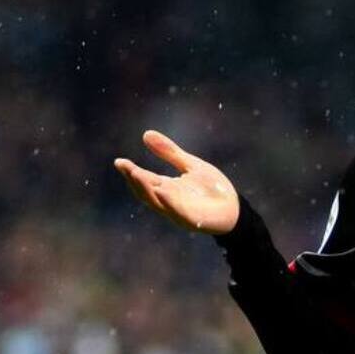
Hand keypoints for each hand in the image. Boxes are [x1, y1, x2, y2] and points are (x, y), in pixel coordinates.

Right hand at [113, 130, 239, 233]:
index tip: (120, 161)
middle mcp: (168, 200)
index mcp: (166, 187)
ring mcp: (179, 212)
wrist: (235, 208)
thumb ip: (169, 152)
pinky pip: (178, 212)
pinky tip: (163, 190)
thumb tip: (146, 133)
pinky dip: (170, 202)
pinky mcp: (193, 220)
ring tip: (137, 174)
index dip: (131, 171)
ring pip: (158, 202)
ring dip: (147, 189)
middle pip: (146, 191)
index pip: (145, 179)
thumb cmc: (212, 188)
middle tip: (125, 166)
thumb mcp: (190, 165)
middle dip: (135, 179)